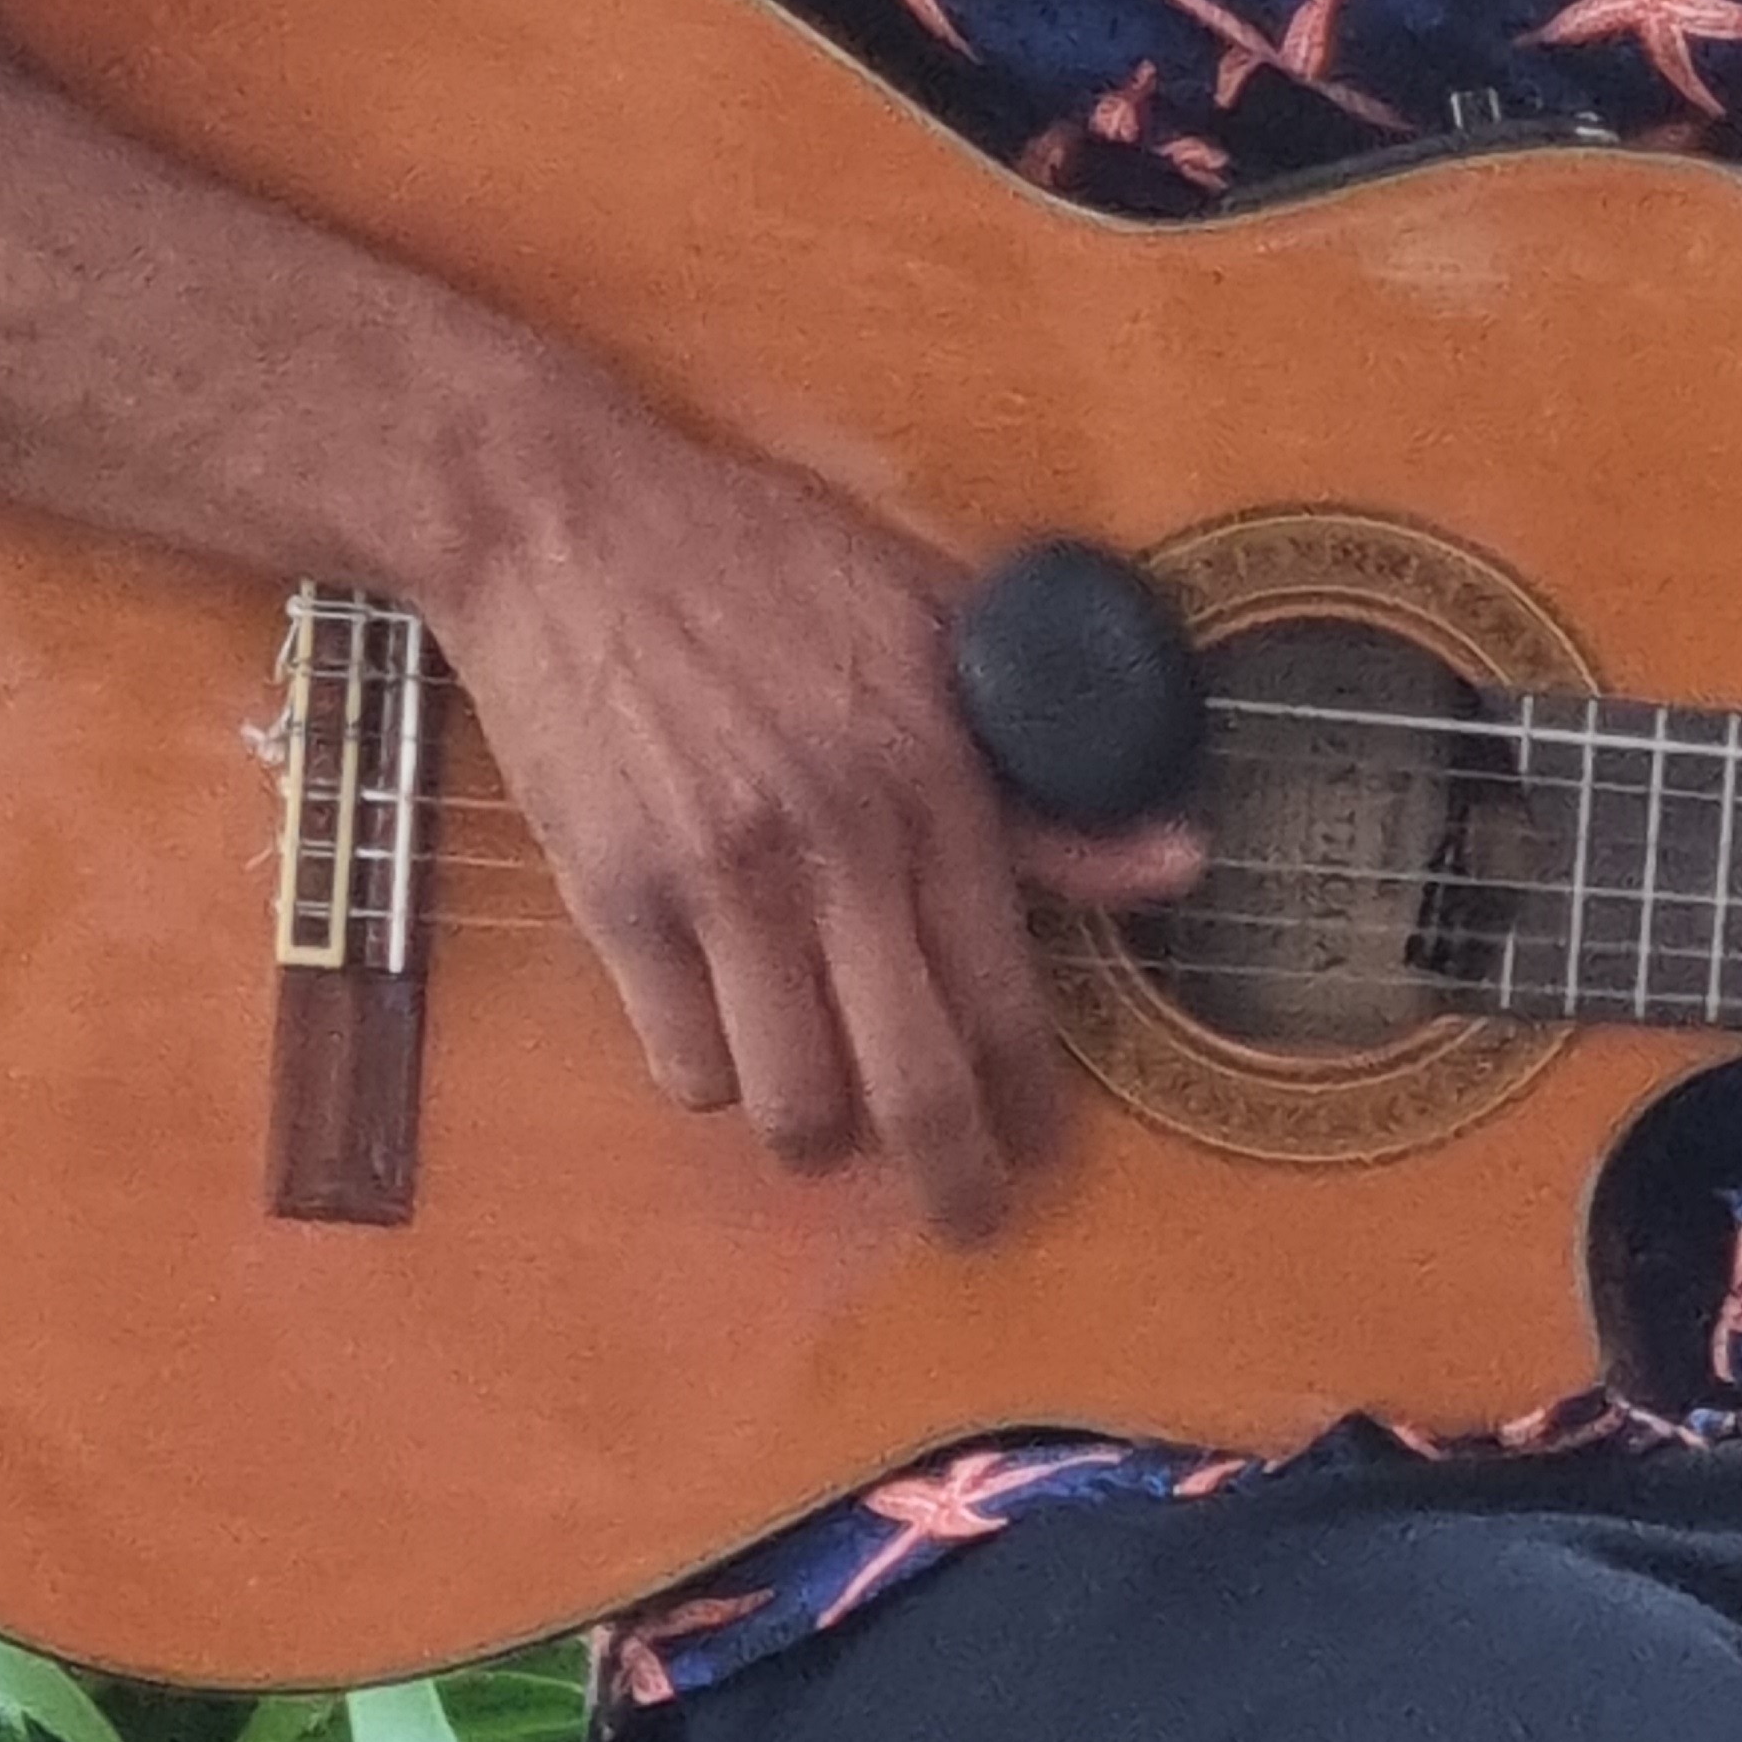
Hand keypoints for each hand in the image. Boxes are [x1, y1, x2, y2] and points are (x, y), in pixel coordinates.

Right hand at [419, 358, 1205, 1239]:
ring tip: (835, 1125)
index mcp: (931, 777)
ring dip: (822, 1138)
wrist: (567, 522)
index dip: (1036, 1101)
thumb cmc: (763, 559)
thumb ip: (1047, 767)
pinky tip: (731, 1040)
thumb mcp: (936, 625)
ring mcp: (716, 880)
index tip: (1047, 1144)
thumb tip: (1174, 860)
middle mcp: (833, 844)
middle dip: (956, 1182)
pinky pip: (680, 1061)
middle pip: (913, 1083)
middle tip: (971, 1219)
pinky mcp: (612, 897)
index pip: (1008, 992)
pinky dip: (714, 1079)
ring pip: (790, 1099)